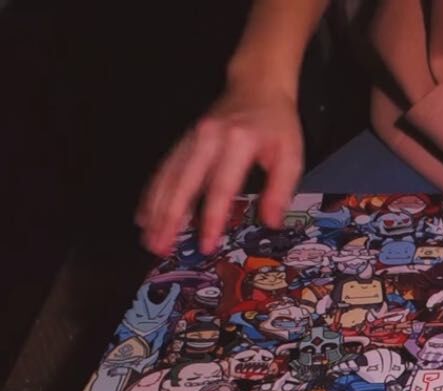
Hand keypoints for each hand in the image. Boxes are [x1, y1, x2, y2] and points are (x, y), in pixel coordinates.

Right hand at [136, 85, 302, 255]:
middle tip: (160, 247)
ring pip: (167, 177)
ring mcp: (191, 137)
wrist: (257, 85)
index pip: (220, 188)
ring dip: (155, 209)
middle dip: (168, 218)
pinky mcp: (184, 140)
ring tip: (149, 238)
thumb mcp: (291, 154)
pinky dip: (152, 193)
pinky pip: (164, 169)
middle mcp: (208, 138)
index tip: (205, 244)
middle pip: (182, 183)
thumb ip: (281, 190)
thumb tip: (271, 222)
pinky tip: (145, 213)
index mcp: (237, 143)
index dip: (210, 219)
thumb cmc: (276, 123)